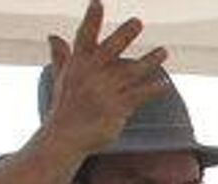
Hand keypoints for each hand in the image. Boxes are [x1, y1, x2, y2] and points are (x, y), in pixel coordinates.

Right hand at [43, 1, 170, 157]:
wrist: (65, 136)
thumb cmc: (64, 106)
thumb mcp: (62, 78)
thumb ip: (61, 55)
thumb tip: (52, 35)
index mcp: (77, 64)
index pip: (84, 37)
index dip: (91, 19)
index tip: (98, 2)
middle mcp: (91, 74)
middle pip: (110, 49)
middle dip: (124, 34)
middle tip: (137, 21)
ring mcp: (104, 90)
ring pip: (131, 71)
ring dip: (150, 60)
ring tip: (164, 51)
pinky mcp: (117, 107)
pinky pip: (139, 95)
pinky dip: (152, 89)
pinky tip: (164, 84)